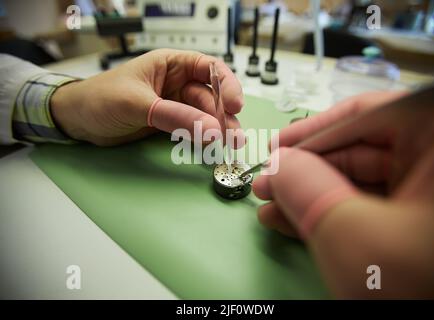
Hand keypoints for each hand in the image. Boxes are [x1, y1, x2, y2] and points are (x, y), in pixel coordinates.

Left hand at [50, 49, 243, 145]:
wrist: (77, 121)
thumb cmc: (99, 98)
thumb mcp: (137, 104)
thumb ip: (174, 116)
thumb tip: (210, 128)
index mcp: (170, 64)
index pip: (209, 67)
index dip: (226, 84)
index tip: (235, 104)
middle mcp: (176, 82)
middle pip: (211, 95)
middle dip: (223, 115)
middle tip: (232, 136)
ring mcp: (174, 104)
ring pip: (205, 114)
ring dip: (218, 128)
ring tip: (229, 144)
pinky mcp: (169, 123)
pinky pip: (192, 128)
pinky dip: (203, 137)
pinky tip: (211, 146)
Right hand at [253, 91, 433, 238]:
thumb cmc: (428, 292)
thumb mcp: (355, 236)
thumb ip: (308, 189)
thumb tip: (279, 167)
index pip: (368, 114)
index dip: (312, 131)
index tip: (276, 148)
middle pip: (362, 148)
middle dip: (306, 169)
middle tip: (269, 183)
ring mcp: (433, 191)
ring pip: (361, 181)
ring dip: (312, 194)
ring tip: (273, 208)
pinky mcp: (423, 220)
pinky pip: (371, 205)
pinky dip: (333, 214)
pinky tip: (296, 221)